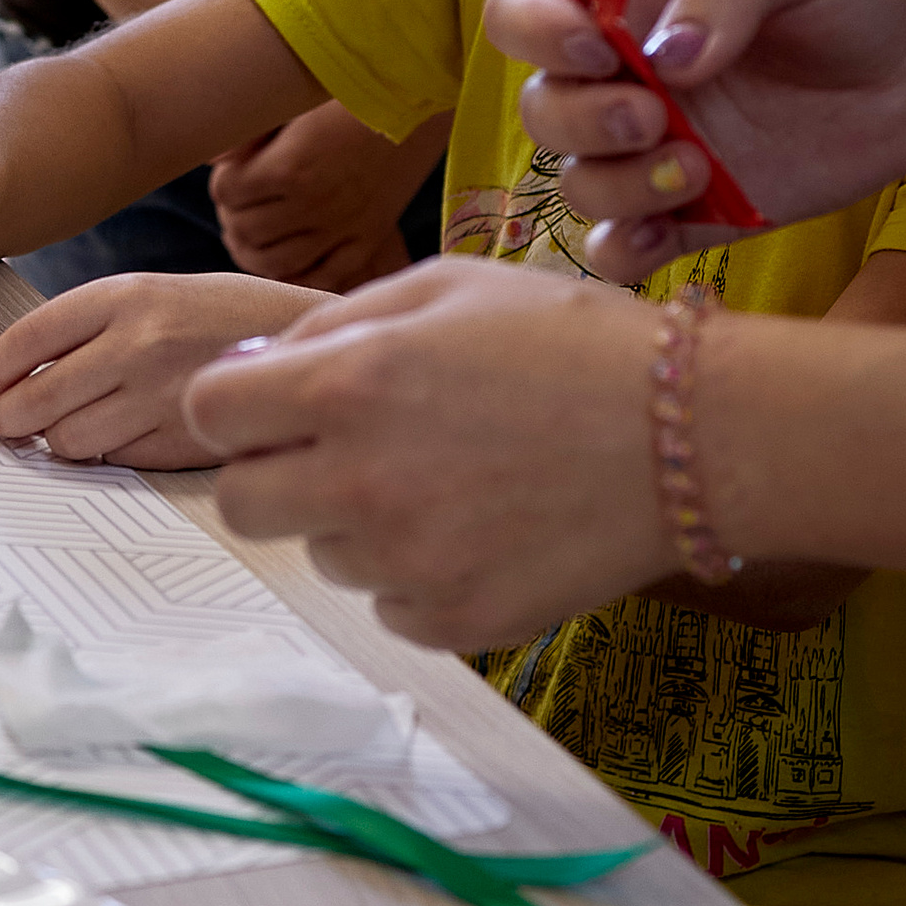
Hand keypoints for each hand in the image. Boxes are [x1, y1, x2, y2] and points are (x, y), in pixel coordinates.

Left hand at [0, 271, 322, 466]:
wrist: (302, 338)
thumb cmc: (224, 314)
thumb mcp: (152, 291)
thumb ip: (88, 325)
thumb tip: (17, 368)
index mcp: (124, 296)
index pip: (24, 341)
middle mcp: (137, 344)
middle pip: (34, 400)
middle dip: (11, 418)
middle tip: (12, 420)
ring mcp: (160, 396)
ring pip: (66, 439)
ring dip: (59, 439)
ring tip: (74, 424)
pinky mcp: (181, 441)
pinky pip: (113, 458)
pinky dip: (107, 452)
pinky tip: (125, 430)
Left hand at [181, 255, 664, 647]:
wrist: (694, 433)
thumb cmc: (572, 341)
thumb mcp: (448, 285)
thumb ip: (336, 323)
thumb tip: (259, 367)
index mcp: (348, 383)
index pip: (210, 413)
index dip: (237, 406)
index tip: (273, 406)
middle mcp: (360, 479)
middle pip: (243, 504)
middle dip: (278, 472)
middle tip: (346, 451)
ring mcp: (407, 561)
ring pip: (323, 554)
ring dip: (359, 522)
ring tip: (450, 480)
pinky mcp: (454, 621)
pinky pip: (389, 606)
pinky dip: (418, 575)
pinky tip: (483, 528)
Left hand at [209, 101, 437, 287]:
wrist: (418, 96)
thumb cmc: (350, 91)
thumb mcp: (293, 102)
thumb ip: (249, 133)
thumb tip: (213, 160)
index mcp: (290, 166)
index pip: (227, 193)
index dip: (224, 181)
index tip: (235, 170)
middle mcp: (314, 204)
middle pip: (246, 230)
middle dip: (235, 214)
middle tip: (243, 200)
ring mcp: (343, 227)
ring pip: (276, 263)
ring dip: (256, 249)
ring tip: (257, 228)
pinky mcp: (368, 238)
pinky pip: (321, 275)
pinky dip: (298, 273)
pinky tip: (289, 255)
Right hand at [487, 0, 905, 284]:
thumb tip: (668, 59)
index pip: (524, 7)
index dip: (535, 29)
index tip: (594, 44)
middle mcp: (623, 74)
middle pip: (541, 105)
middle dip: (582, 118)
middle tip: (657, 115)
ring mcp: (654, 147)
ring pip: (577, 182)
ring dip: (618, 183)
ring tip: (699, 168)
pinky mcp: (692, 213)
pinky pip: (620, 246)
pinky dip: (624, 250)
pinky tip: (669, 229)